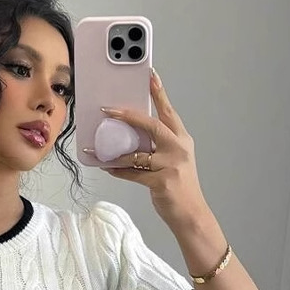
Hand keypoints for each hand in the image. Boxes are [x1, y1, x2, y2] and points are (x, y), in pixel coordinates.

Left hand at [93, 69, 207, 229]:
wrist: (191, 213)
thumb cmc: (181, 186)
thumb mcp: (175, 160)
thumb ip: (159, 146)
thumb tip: (133, 135)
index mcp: (182, 140)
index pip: (168, 111)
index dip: (159, 93)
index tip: (150, 75)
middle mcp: (178, 148)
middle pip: (151, 125)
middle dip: (128, 116)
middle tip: (108, 110)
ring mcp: (170, 165)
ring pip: (136, 153)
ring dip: (115, 152)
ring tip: (98, 149)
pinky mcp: (161, 181)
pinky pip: (133, 174)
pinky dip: (118, 171)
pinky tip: (107, 167)